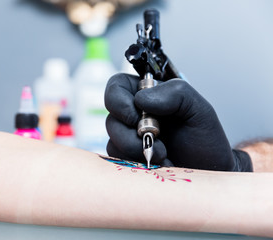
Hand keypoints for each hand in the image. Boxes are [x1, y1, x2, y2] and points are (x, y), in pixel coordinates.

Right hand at [104, 73, 251, 170]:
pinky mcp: (127, 158)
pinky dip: (135, 161)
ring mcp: (129, 137)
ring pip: (113, 138)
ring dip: (135, 148)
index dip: (118, 99)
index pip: (118, 85)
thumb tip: (140, 99)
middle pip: (111, 114)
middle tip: (153, 138)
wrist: (209, 173)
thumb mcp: (198, 109)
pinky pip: (117, 157)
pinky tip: (155, 164)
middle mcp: (134, 114)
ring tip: (162, 154)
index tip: (134, 115)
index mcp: (148, 95)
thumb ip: (175, 92)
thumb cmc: (204, 140)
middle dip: (128, 130)